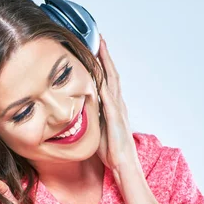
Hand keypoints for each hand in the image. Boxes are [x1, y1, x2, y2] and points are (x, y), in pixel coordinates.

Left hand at [96, 35, 140, 172]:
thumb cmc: (111, 152)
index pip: (108, 80)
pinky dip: (104, 85)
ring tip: (100, 48)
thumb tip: (80, 111)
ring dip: (106, 64)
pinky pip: (109, 98)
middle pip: (112, 75)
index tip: (97, 49)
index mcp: (114, 107)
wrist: (123, 165)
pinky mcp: (116, 119)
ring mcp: (118, 110)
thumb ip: (92, 118)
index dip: (103, 64)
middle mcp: (118, 105)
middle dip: (105, 56)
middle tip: (99, 38)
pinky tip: (98, 75)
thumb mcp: (98, 130)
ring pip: (113, 81)